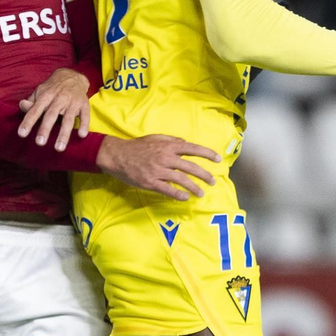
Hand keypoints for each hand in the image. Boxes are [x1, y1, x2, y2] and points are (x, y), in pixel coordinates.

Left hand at [18, 68, 91, 151]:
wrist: (72, 76)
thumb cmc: (53, 88)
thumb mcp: (40, 91)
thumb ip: (31, 101)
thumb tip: (22, 106)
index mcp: (46, 96)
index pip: (35, 110)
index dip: (28, 121)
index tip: (22, 134)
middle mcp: (59, 99)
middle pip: (51, 115)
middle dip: (45, 129)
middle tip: (39, 143)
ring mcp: (72, 102)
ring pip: (68, 118)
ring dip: (64, 133)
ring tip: (59, 148)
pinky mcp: (84, 104)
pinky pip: (85, 115)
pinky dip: (84, 125)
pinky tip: (81, 135)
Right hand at [96, 136, 220, 200]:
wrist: (117, 155)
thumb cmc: (137, 146)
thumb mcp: (155, 138)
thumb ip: (171, 140)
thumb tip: (185, 143)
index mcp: (168, 146)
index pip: (192, 149)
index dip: (207, 154)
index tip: (218, 159)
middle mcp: (166, 157)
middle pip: (190, 167)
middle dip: (204, 175)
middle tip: (213, 181)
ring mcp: (158, 170)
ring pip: (181, 180)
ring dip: (194, 187)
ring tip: (201, 193)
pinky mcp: (150, 182)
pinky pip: (167, 189)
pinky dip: (178, 194)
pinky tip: (185, 197)